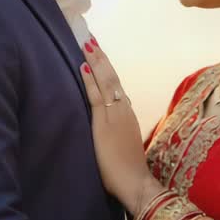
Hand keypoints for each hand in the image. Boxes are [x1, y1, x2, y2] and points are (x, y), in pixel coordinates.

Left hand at [78, 38, 155, 210]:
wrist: (136, 182)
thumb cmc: (128, 168)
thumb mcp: (125, 141)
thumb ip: (119, 127)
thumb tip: (113, 117)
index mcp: (126, 113)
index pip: (115, 84)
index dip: (106, 67)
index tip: (97, 51)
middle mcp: (123, 109)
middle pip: (111, 76)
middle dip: (100, 56)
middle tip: (89, 37)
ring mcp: (115, 115)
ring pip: (105, 81)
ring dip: (95, 61)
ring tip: (86, 42)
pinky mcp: (105, 124)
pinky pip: (96, 97)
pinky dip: (90, 80)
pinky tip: (83, 66)